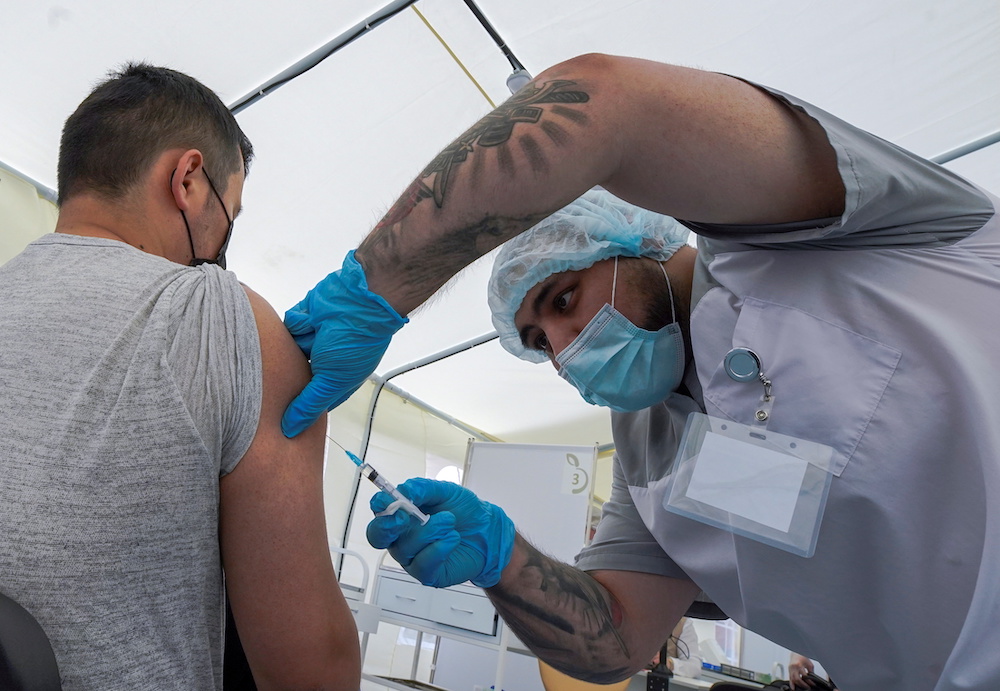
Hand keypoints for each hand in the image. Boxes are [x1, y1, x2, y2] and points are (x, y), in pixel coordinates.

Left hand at [281, 251, 407, 436]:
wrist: (360, 298)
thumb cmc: (356, 340)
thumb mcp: (331, 380)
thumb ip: (309, 404)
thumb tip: (290, 429)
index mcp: (337, 380)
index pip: (314, 401)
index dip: (300, 407)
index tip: (282, 416)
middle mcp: (325, 362)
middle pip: (295, 378)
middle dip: (289, 376)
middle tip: (280, 377)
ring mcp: (315, 340)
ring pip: (289, 351)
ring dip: (300, 342)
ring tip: (315, 336)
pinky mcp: (305, 320)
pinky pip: (289, 327)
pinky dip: (300, 322)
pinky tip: (312, 319)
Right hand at [366, 479, 514, 587]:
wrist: (488, 531)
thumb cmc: (464, 512)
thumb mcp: (444, 491)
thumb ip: (422, 488)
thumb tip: (404, 491)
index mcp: (401, 514)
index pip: (378, 511)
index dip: (379, 506)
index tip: (388, 500)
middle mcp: (401, 537)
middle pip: (377, 536)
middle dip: (388, 526)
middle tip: (405, 516)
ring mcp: (411, 557)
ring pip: (404, 548)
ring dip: (429, 531)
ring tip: (450, 521)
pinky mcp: (426, 573)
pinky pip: (422, 564)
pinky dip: (439, 549)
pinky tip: (452, 538)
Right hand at [789, 654, 814, 688]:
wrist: (796, 653)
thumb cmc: (802, 657)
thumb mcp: (809, 664)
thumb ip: (810, 672)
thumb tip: (812, 679)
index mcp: (799, 665)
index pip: (805, 676)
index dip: (809, 681)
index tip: (813, 684)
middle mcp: (794, 667)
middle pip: (797, 679)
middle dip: (803, 685)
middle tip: (808, 687)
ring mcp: (790, 669)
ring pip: (793, 680)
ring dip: (798, 685)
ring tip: (803, 688)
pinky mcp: (789, 670)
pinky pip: (790, 678)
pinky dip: (791, 684)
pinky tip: (793, 688)